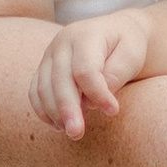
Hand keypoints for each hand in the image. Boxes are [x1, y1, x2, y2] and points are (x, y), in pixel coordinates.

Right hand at [30, 9, 154, 135]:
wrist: (114, 32)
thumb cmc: (126, 45)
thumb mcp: (132, 54)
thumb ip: (116, 74)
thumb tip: (93, 99)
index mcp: (85, 36)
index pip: (85, 69)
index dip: (97, 93)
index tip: (113, 111)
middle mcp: (62, 43)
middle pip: (59, 80)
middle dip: (68, 109)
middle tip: (77, 133)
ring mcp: (49, 55)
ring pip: (42, 88)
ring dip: (55, 114)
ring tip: (72, 132)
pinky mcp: (43, 68)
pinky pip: (35, 92)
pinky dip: (43, 111)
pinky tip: (59, 126)